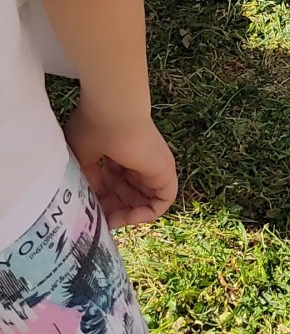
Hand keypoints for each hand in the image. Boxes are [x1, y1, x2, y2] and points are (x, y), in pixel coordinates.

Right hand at [65, 100, 177, 228]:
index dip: (101, 200)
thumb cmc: (93, 128)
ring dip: (125, 215)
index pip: (114, 184)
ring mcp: (152, 166)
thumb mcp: (81, 158)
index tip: (87, 212)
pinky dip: (145, 215)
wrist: (112, 113)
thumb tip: (90, 201)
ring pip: (144, 201)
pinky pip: (162, 202)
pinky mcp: (165, 171)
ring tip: (108, 221)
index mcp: (120, 153)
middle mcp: (138, 160)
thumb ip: (87, 180)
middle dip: (111, 210)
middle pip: (128, 195)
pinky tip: (124, 218)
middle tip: (97, 220)